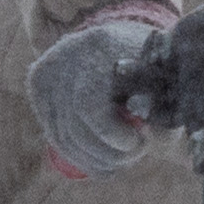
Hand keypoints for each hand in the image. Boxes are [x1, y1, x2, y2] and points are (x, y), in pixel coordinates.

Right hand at [29, 0, 175, 178]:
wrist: (120, 39)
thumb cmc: (152, 65)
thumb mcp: (164, 80)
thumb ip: (160, 109)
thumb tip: (151, 138)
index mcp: (102, 45)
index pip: (89, 103)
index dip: (109, 133)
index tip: (137, 144)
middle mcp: (67, 53)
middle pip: (73, 124)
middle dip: (105, 152)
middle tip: (133, 157)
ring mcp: (48, 67)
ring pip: (61, 134)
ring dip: (91, 159)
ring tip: (118, 164)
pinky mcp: (38, 81)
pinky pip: (53, 131)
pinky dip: (75, 154)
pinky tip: (97, 162)